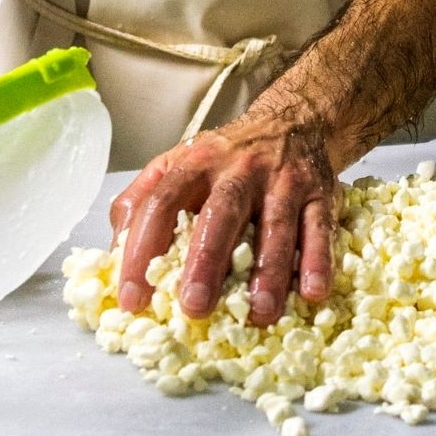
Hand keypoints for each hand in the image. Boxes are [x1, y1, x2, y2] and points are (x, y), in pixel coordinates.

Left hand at [109, 113, 337, 326]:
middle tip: (195, 306)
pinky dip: (318, 261)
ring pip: (276, 226)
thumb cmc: (225, 159)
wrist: (293, 122)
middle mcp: (238, 169)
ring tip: (260, 313)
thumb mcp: (176, 165)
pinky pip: (320, 228)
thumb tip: (115, 253)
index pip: (161, 204)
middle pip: (220, 214)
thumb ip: (141, 202)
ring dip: (269, 272)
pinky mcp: (320, 193)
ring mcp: (282, 181)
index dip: (142, 250)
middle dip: (207, 261)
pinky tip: (312, 292)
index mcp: (194, 164)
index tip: (134, 298)